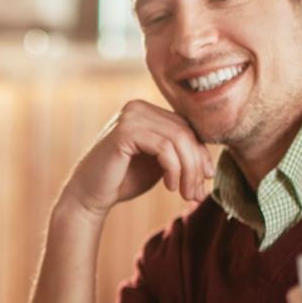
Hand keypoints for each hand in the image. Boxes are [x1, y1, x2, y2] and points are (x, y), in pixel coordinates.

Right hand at [60, 100, 213, 218]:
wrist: (89, 195)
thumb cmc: (124, 180)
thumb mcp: (160, 163)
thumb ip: (179, 152)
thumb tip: (211, 161)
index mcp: (147, 110)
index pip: (187, 126)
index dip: (201, 154)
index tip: (205, 181)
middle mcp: (138, 107)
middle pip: (185, 132)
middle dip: (196, 165)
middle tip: (197, 193)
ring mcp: (130, 116)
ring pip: (178, 139)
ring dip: (188, 171)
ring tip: (185, 194)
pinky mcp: (125, 131)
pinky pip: (164, 147)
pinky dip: (174, 169)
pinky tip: (169, 186)